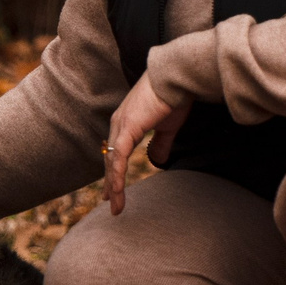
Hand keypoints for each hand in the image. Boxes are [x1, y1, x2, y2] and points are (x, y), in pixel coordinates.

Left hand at [102, 73, 186, 214]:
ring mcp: (121, 125)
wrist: (175, 78)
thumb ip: (160, 143)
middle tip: (110, 202)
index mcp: (126, 122)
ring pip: (113, 161)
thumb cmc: (173, 97)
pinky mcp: (127, 128)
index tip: (113, 189)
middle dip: (110, 182)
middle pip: (110, 159)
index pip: (116, 151)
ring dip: (114, 185)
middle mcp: (118, 123)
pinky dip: (117, 175)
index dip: (114, 171)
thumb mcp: (167, 127)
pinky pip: (119, 157)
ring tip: (115, 206)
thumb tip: (157, 160)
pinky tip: (118, 190)